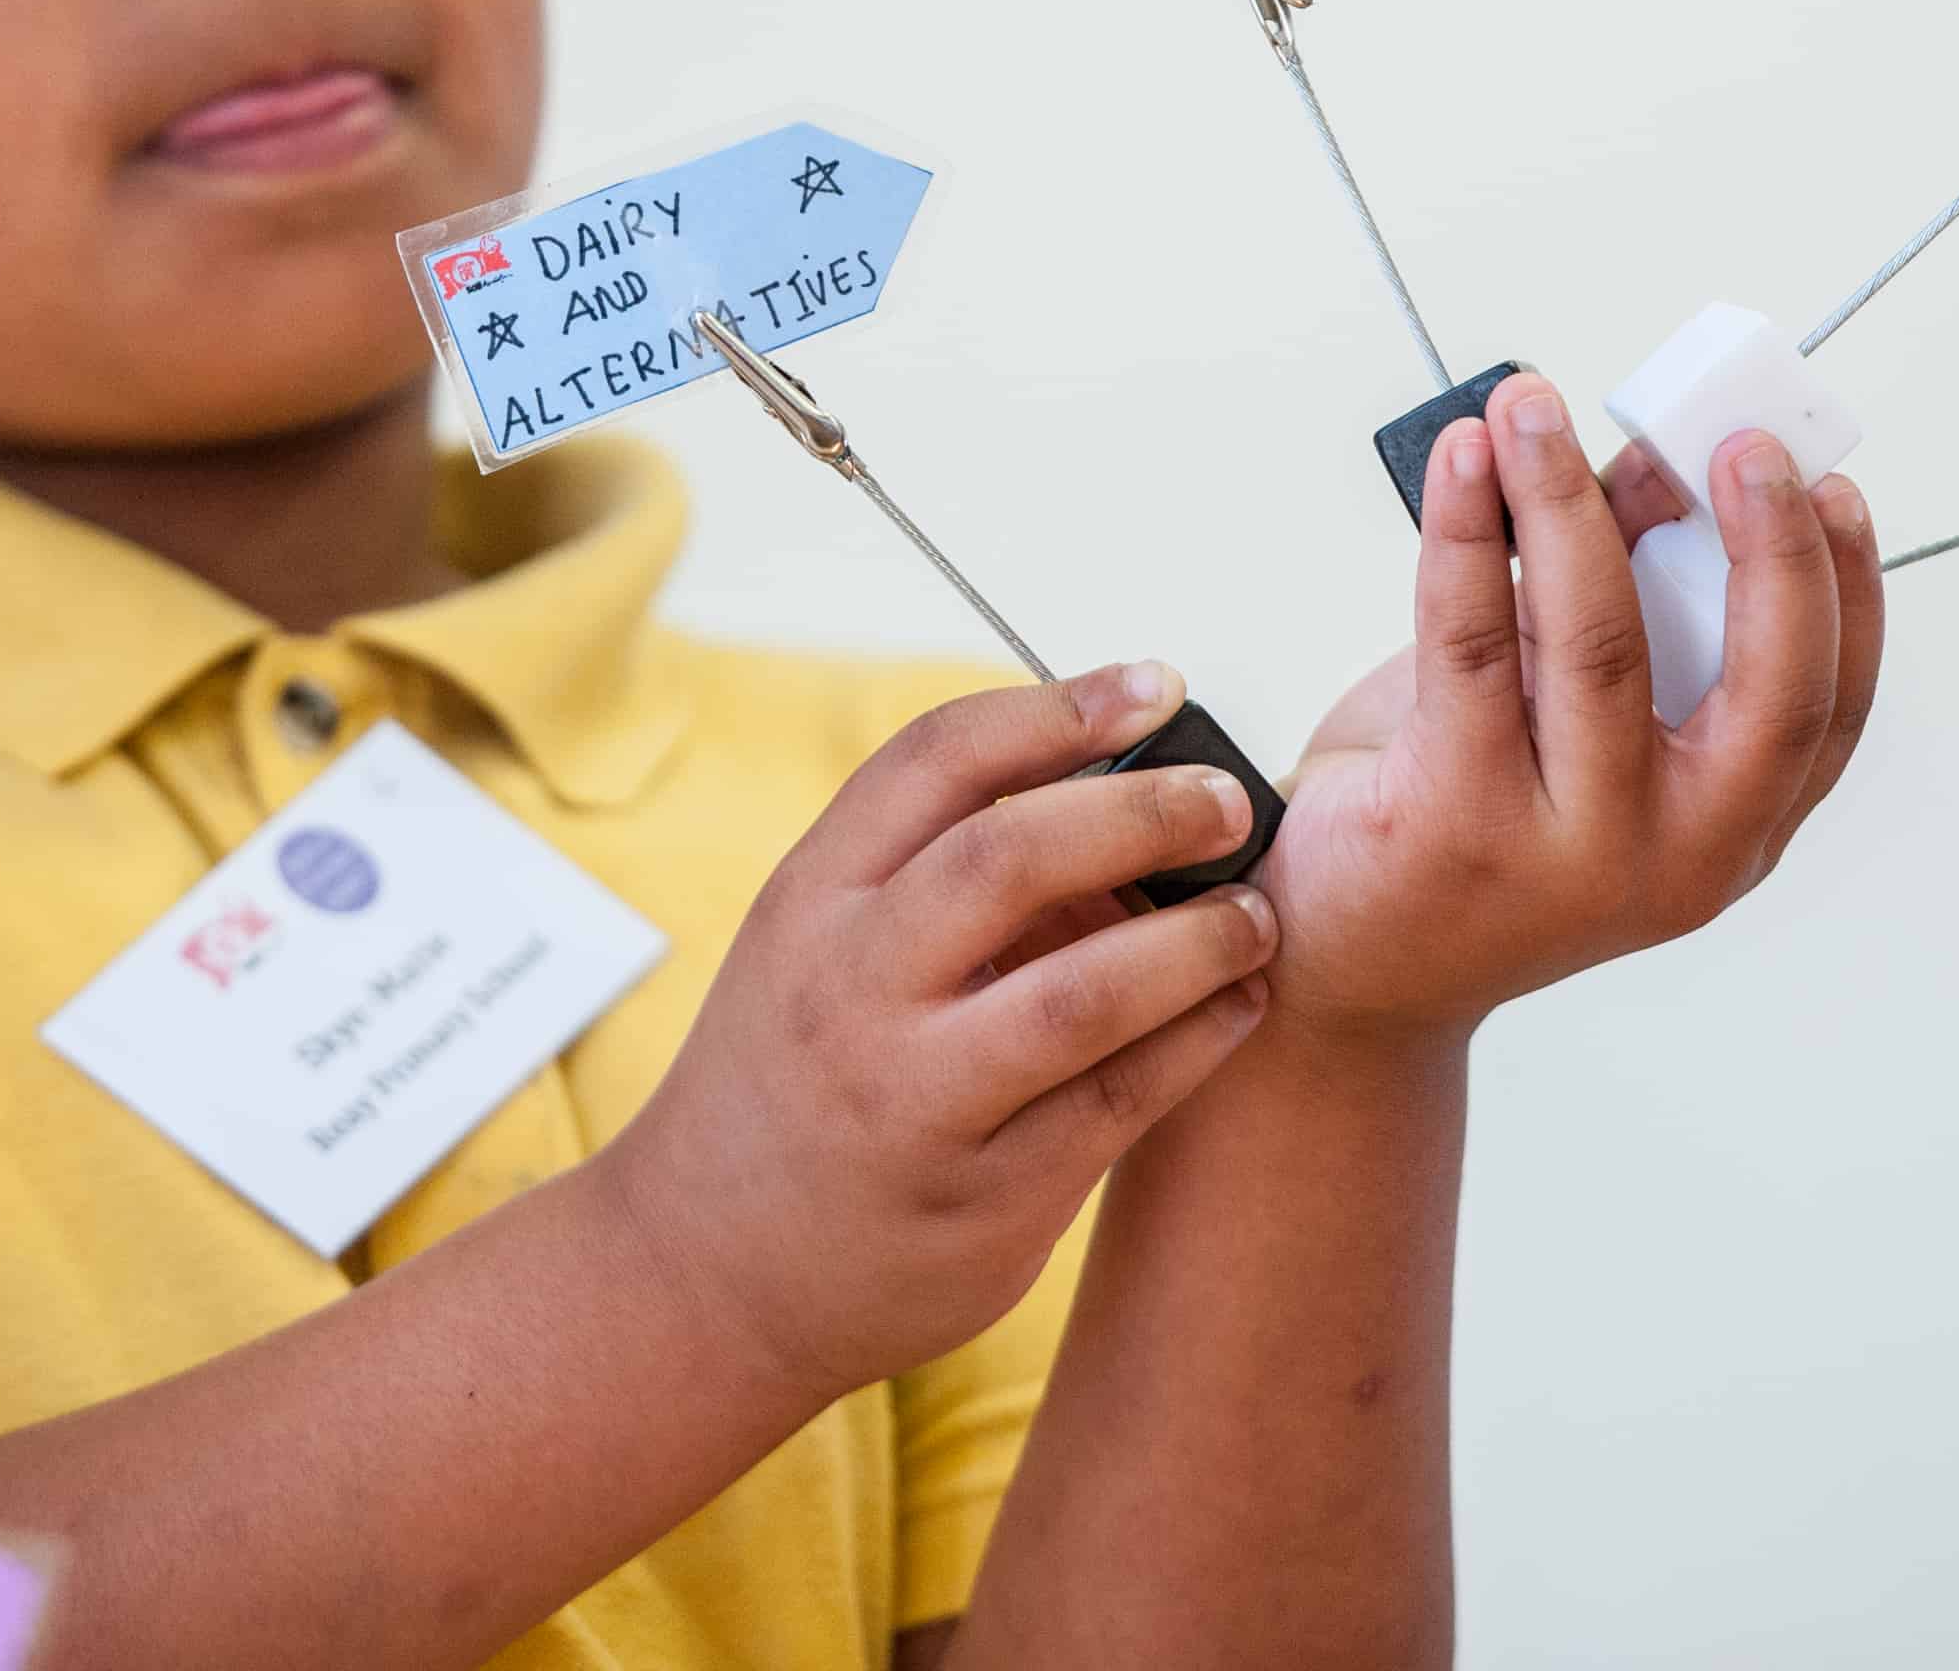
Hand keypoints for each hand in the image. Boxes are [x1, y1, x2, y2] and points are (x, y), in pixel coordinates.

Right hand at [599, 663, 1279, 1407]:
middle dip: (1145, 812)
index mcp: (809, 902)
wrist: (703, 1273)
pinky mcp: (982, 1200)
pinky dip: (1197, 1041)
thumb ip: (924, 873)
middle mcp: (850, 990)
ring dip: (1195, 941)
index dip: (1058, 708)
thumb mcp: (809, 948)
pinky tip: (1239, 1006)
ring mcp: (913, 1100)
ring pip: (1082, 993)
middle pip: (1010, 857)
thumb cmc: (787, 1079)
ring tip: (1255, 917)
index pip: (936, 761)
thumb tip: (1111, 781)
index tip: (1156, 685)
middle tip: (1233, 801)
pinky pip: (1117, 1104)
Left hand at [1255, 371, 1884, 1046]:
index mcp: (1729, 834)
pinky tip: (1460, 464)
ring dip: (1567, 499)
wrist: (1334, 957)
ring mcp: (1572, 851)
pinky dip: (1467, 533)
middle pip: (1768, 690)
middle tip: (1735, 438)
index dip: (1847, 591)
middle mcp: (1675, 857)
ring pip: (1600, 645)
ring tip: (1531, 407)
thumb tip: (1653, 468)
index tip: (1826, 486)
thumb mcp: (1567, 716)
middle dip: (1765, 547)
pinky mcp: (1458, 822)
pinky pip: (1472, 644)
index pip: (1830, 712)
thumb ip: (1627, 606)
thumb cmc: (1461, 818)